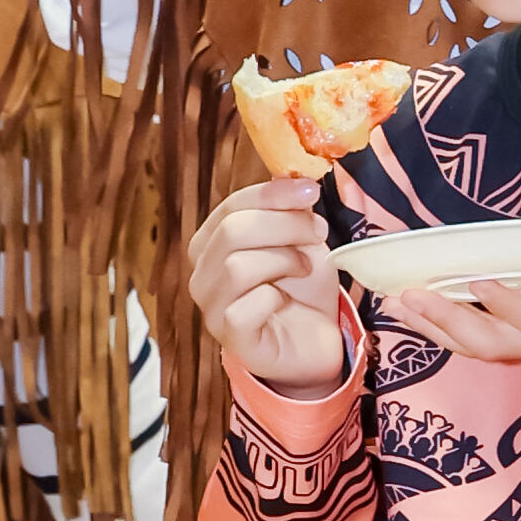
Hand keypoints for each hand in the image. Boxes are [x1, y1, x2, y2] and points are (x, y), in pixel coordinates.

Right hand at [192, 173, 348, 396]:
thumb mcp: (300, 241)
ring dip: (283, 260)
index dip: (271, 194)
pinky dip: (273, 299)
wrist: (316, 342)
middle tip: (318, 231)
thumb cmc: (302, 290)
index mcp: (211, 242)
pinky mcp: (229, 337)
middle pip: (232, 232)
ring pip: (237, 266)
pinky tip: (285, 302)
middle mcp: (202, 273)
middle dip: (284, 225)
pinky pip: (244, 308)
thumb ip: (289, 211)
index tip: (310, 191)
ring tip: (305, 267)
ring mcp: (211, 308)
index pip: (231, 206)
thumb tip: (293, 177)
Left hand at [390, 235, 520, 373]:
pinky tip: (420, 314)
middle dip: (451, 322)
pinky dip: (448, 333)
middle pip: (496, 343)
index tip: (477, 282)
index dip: (509, 308)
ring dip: (438, 329)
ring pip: (482, 349)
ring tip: (400, 304)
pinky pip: (483, 347)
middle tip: (412, 295)